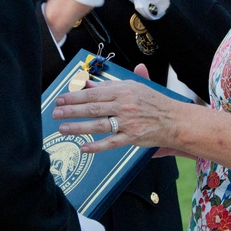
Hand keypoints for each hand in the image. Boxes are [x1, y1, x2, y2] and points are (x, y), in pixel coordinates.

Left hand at [52, 72, 182, 153]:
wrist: (174, 120)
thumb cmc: (153, 102)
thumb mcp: (134, 87)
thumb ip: (111, 86)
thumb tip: (90, 84)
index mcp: (123, 90)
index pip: (94, 93)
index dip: (75, 96)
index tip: (61, 99)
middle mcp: (124, 105)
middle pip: (92, 108)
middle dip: (71, 110)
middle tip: (56, 113)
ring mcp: (128, 122)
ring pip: (98, 125)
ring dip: (78, 127)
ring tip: (63, 128)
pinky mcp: (132, 138)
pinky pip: (111, 143)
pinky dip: (96, 146)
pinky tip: (83, 147)